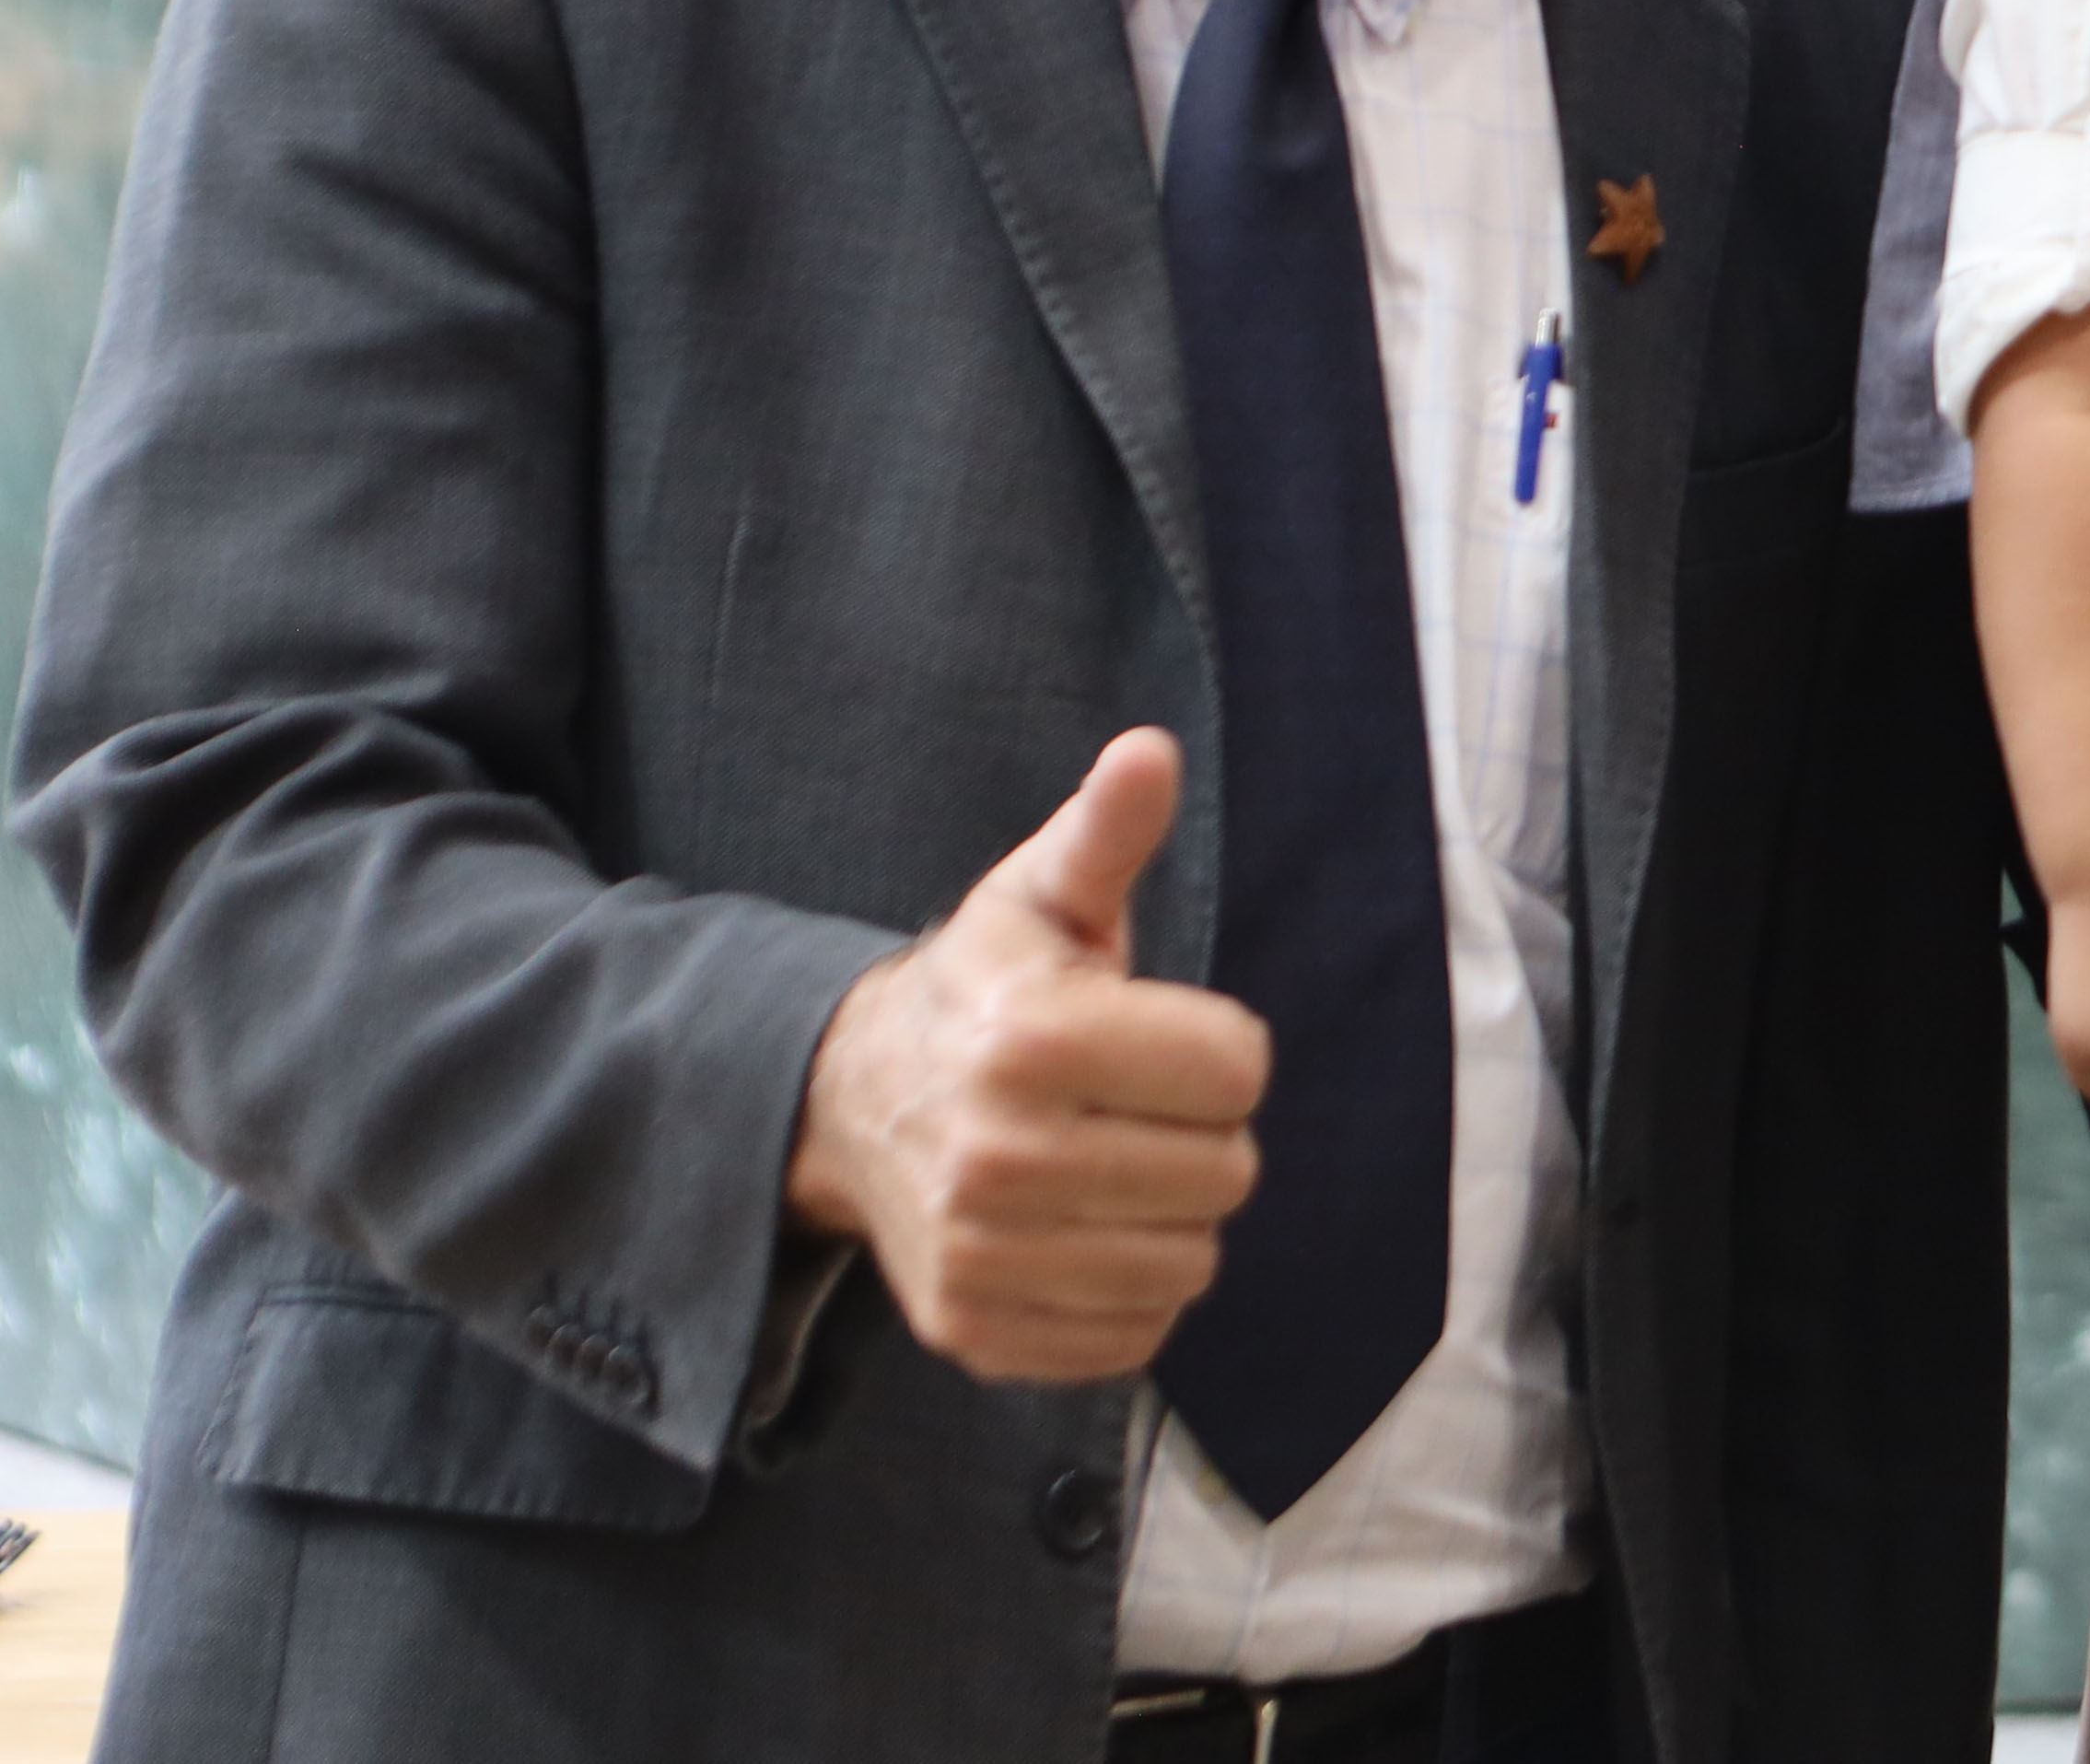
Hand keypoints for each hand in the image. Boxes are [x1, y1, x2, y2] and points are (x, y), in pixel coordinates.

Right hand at [781, 731, 1271, 1383]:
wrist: (849, 1102)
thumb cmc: (985, 988)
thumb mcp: (1042, 895)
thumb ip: (1108, 831)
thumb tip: (1150, 751)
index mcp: (1034, 1037)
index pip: (1240, 1071)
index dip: (1219, 1051)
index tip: (1156, 1038)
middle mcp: (999, 1155)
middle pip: (1226, 1173)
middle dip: (1201, 1135)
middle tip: (1132, 1108)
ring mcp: (980, 1255)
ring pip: (1189, 1264)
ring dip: (1172, 1219)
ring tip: (1110, 1168)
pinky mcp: (973, 1332)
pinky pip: (1131, 1339)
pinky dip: (1130, 1298)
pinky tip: (1085, 1235)